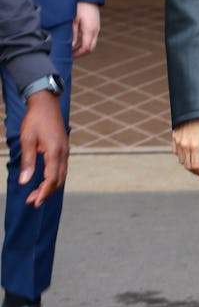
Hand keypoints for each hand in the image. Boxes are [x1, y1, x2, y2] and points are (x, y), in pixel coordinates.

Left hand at [19, 91, 68, 206]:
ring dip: (50, 186)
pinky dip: (53, 178)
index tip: (34, 202)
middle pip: (58, 180)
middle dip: (46, 192)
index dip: (43, 192)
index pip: (51, 179)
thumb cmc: (35, 119)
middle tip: (31, 200)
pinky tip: (43, 180)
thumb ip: (27, 161)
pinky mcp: (63, 149)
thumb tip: (25, 181)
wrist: (46, 103)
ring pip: (61, 176)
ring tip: (35, 193)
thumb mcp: (27, 140)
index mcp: (55, 152)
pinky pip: (61, 168)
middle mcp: (63, 153)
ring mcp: (65, 151)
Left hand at [72, 2, 100, 58]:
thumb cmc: (79, 5)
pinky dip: (86, 42)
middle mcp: (95, 30)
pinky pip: (92, 38)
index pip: (86, 48)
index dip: (78, 54)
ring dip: (83, 48)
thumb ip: (73, 34)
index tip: (70, 56)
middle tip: (71, 55)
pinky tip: (78, 41)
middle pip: (90, 48)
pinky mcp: (96, 25)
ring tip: (73, 49)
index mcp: (90, 30)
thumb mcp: (73, 20)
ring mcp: (97, 28)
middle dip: (81, 54)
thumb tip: (72, 46)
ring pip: (92, 44)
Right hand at [172, 118, 198, 179]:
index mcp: (195, 146)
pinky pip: (175, 152)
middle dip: (194, 171)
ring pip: (181, 160)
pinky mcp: (174, 138)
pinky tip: (187, 153)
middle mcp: (185, 146)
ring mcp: (178, 142)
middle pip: (187, 166)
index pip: (195, 166)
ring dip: (187, 163)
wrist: (191, 109)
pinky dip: (181, 155)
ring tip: (195, 161)